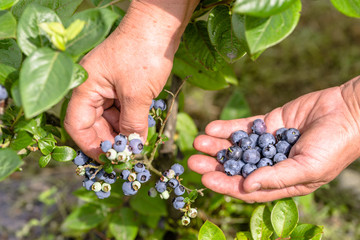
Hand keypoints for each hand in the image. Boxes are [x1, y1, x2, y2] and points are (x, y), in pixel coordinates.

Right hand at [64, 0, 199, 159]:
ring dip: (121, 132)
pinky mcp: (122, 84)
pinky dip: (129, 120)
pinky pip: (121, 108)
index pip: (77, 125)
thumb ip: (132, 123)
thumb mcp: (137, 94)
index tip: (107, 161)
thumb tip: (132, 147)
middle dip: (109, 140)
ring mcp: (108, 85)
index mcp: (86, 88)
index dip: (90, 146)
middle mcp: (93, 88)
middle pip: (93, 123)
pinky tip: (140, 130)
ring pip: (109, 117)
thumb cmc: (143, 54)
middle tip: (126, 156)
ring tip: (136, 145)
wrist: (159, 25)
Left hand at [188, 77, 359, 201]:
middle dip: (215, 165)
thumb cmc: (334, 146)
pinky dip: (229, 127)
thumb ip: (277, 178)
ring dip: (217, 145)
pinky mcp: (269, 123)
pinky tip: (212, 127)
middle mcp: (272, 164)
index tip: (206, 179)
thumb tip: (245, 187)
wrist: (348, 112)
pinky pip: (245, 127)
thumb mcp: (308, 169)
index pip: (247, 188)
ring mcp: (268, 143)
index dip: (226, 185)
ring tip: (197, 142)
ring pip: (237, 147)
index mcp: (281, 182)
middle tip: (193, 161)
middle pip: (237, 167)